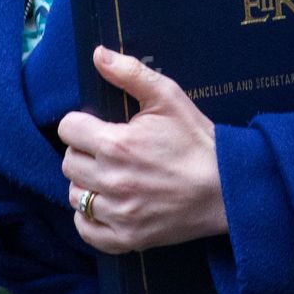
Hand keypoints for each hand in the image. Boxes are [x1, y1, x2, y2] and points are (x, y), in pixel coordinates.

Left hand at [58, 45, 228, 252]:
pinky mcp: (127, 238)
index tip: (98, 126)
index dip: (81, 123)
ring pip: (75, 195)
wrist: (226, 188)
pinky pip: (86, 229)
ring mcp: (119, 213)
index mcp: (117, 144)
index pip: (67, 129)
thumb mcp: (168, 96)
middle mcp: (112, 181)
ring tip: (110, 176)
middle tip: (107, 150)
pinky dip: (90, 218)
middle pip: (68, 162)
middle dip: (84, 151)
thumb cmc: (196, 140)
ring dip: (87, 183)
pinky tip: (107, 204)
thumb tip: (98, 55)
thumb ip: (130, 73)